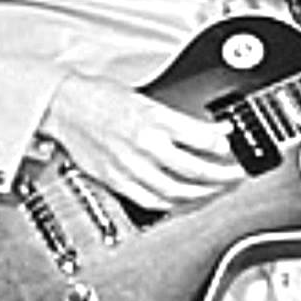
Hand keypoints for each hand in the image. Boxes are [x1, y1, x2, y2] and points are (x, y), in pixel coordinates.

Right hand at [39, 73, 244, 211]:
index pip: (203, 139)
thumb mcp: (148, 99)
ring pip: (176, 191)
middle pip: (195, 170)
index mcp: (154, 119)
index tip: (232, 148)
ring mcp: (129, 167)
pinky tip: (183, 199)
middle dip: (222, 176)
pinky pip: (150, 201)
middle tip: (236, 175)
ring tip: (215, 190)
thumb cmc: (101, 97)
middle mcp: (144, 145)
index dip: (224, 146)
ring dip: (202, 194)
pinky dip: (171, 203)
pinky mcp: (115, 181)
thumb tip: (213, 131)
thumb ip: (182, 120)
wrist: (64, 107)